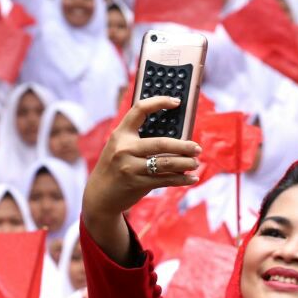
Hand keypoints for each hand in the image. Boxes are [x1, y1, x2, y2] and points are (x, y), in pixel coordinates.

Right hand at [81, 96, 200, 218]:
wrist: (100, 195)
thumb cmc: (115, 167)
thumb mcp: (119, 147)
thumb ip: (139, 139)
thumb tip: (176, 137)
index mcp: (120, 134)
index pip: (139, 110)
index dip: (159, 102)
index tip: (176, 102)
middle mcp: (124, 149)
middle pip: (161, 143)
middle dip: (184, 146)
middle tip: (197, 148)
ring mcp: (130, 167)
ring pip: (166, 163)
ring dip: (186, 163)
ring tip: (195, 163)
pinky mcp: (137, 183)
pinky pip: (165, 180)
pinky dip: (181, 179)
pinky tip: (192, 178)